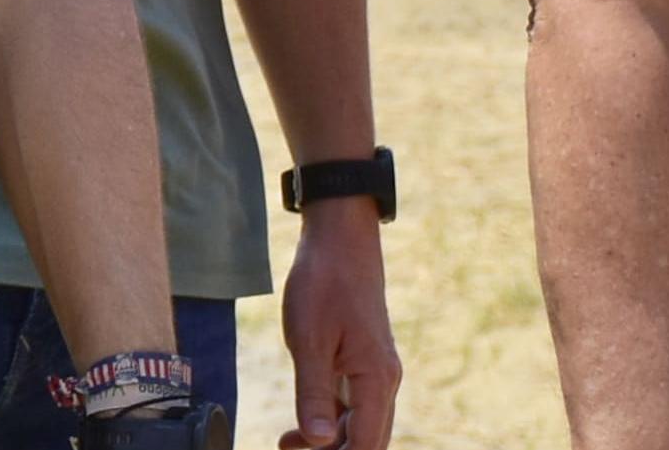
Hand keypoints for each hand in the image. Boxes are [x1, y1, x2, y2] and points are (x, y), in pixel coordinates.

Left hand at [274, 208, 400, 448]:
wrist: (341, 239)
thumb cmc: (324, 283)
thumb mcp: (308, 340)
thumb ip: (313, 394)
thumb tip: (319, 441)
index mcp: (376, 379)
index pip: (366, 444)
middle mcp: (383, 381)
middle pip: (366, 441)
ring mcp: (375, 372)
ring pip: (359, 425)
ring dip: (328, 442)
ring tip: (286, 444)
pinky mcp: (363, 363)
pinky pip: (352, 405)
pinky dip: (329, 421)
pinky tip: (299, 428)